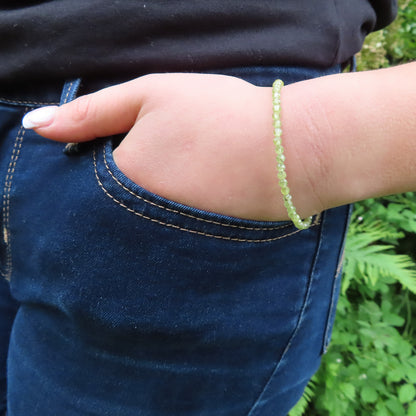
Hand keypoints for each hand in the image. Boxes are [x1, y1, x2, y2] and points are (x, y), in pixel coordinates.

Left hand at [22, 73, 301, 220]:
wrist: (289, 151)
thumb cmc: (220, 115)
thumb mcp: (151, 95)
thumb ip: (91, 112)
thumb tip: (38, 125)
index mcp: (121, 181)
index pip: (83, 180)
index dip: (102, 155)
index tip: (127, 141)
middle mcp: (138, 223)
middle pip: (109, 208)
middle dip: (124, 184)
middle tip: (163, 157)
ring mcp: (169, 242)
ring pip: (137, 226)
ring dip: (148, 203)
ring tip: (182, 174)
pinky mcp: (197, 251)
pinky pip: (166, 241)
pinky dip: (171, 221)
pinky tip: (196, 195)